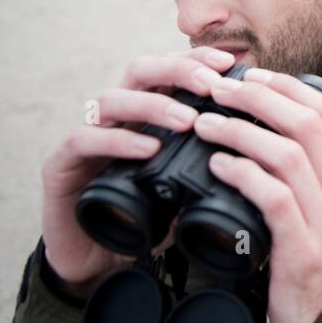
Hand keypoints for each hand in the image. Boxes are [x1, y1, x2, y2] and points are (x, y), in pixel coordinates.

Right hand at [39, 46, 237, 293]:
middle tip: (211, 85)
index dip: (198, 60)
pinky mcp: (60, 164)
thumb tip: (261, 153)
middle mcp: (115, 118)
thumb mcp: (189, 189)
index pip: (170, 71)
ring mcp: (86, 137)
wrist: (95, 262)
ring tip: (189, 120)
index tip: (230, 64)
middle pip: (141, 70)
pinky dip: (118, 140)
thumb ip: (216, 166)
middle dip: (178, 70)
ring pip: (112, 99)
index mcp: (146, 115)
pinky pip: (85, 139)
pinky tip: (147, 148)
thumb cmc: (147, 220)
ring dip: (154, 105)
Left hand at [192, 65, 321, 322]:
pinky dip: (243, 174)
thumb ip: (306, 171)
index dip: (285, 85)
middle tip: (218, 91)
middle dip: (257, 98)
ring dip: (240, 132)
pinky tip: (218, 166)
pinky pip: (273, 197)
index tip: (249, 77)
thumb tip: (266, 127)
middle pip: (306, 122)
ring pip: (287, 154)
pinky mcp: (303, 247)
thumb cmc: (315, 260)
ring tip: (205, 125)